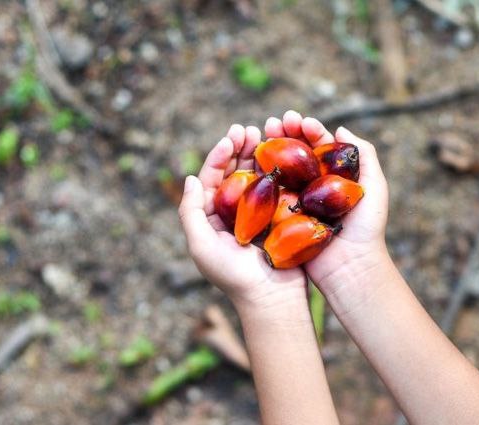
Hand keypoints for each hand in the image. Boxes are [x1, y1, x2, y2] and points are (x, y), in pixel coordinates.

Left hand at [179, 124, 307, 311]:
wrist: (272, 299)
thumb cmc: (233, 277)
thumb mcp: (201, 246)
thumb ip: (190, 212)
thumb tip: (191, 179)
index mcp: (213, 217)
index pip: (213, 178)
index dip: (219, 154)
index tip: (231, 137)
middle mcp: (236, 212)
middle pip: (236, 171)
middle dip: (241, 147)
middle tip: (249, 128)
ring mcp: (261, 214)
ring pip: (259, 175)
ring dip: (261, 153)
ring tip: (266, 134)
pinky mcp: (283, 217)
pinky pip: (281, 188)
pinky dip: (282, 169)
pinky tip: (287, 154)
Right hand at [262, 111, 390, 291]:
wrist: (350, 266)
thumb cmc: (366, 228)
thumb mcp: (374, 187)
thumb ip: (364, 156)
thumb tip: (341, 129)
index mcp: (332, 176)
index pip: (318, 145)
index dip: (307, 129)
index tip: (299, 120)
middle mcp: (312, 186)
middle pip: (295, 153)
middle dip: (283, 133)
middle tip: (273, 121)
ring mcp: (295, 201)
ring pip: (279, 169)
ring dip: (268, 149)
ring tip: (260, 134)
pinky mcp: (281, 218)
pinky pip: (268, 194)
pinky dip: (259, 176)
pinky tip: (252, 161)